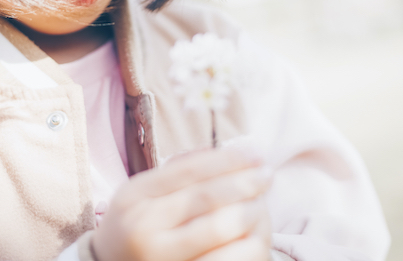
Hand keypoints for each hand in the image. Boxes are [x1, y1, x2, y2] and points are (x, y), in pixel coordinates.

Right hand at [91, 147, 271, 260]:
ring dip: (247, 213)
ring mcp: (159, 256)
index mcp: (135, 196)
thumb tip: (228, 152)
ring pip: (216, 229)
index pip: (188, 170)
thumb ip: (177, 174)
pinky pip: (220, 259)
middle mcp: (143, 225)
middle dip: (243, 183)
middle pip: (204, 197)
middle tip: (267, 175)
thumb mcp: (142, 195)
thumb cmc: (134, 228)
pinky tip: (253, 236)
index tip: (256, 153)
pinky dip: (242, 245)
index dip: (227, 159)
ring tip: (261, 205)